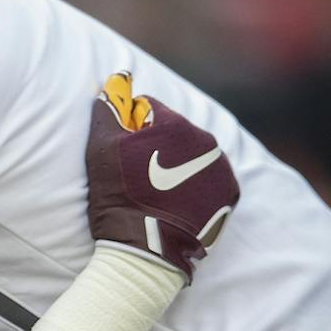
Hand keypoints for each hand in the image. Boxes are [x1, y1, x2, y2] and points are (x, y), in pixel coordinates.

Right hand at [85, 74, 238, 281]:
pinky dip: (195, 186)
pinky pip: (209, 179)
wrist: (145, 250)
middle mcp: (205, 139)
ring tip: (156, 192)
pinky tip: (176, 201)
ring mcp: (219, 168)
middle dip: (158, 146)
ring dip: (178, 165)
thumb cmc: (118, 198)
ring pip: (193, 155)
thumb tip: (115, 79)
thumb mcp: (101, 149)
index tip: (123, 153)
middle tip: (137, 176)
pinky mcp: (229, 193)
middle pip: (175, 132)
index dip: (131, 128)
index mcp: (175, 124)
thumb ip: (107, 108)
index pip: (150, 109)